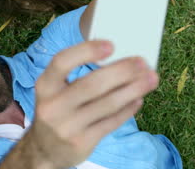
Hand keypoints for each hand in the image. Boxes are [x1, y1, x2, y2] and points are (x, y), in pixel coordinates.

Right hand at [31, 41, 157, 167]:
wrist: (44, 149)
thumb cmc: (56, 110)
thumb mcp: (53, 91)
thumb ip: (74, 76)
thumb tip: (117, 57)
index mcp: (45, 85)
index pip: (62, 62)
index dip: (86, 51)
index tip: (110, 45)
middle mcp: (53, 105)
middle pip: (91, 84)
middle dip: (121, 71)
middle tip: (141, 62)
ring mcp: (67, 126)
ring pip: (107, 104)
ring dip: (133, 89)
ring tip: (150, 79)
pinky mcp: (82, 142)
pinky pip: (111, 122)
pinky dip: (128, 109)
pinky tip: (138, 99)